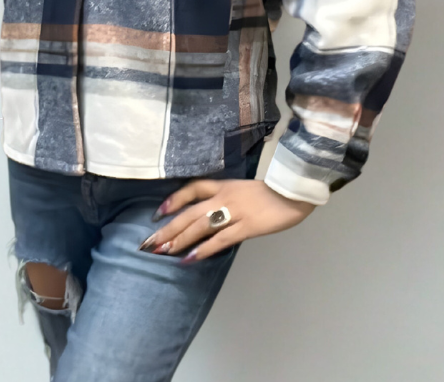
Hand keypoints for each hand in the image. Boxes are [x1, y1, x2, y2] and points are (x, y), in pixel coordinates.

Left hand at [138, 178, 315, 262]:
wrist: (294, 190)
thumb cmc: (273, 191)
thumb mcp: (245, 190)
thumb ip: (229, 200)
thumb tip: (212, 215)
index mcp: (225, 185)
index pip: (192, 188)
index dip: (173, 200)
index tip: (157, 212)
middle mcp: (224, 196)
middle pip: (189, 211)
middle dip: (168, 228)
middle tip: (149, 242)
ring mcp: (234, 211)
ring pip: (199, 226)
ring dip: (179, 239)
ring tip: (163, 251)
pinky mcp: (246, 226)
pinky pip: (219, 239)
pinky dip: (202, 250)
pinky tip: (189, 259)